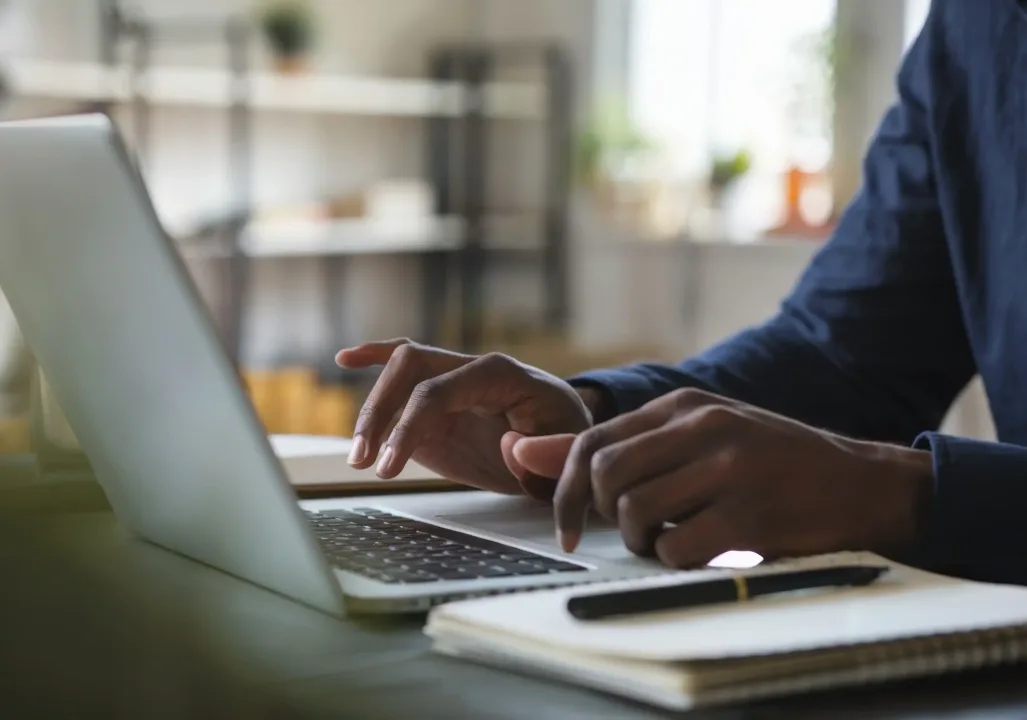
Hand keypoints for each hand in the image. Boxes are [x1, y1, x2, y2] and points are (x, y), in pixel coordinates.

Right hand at [336, 339, 593, 496]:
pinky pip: (403, 369)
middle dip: (381, 414)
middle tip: (366, 462)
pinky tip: (346, 359)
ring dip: (371, 412)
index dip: (409, 425)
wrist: (564, 441)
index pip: (442, 389)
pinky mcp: (438, 400)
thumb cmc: (568, 441)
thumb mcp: (569, 453)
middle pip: (411, 369)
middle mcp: (471, 369)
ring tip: (357, 459)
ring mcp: (452, 381)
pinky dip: (374, 358)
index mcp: (502, 375)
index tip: (390, 465)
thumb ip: (547, 451)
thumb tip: (511, 444)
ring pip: (398, 373)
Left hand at [513, 388, 933, 566]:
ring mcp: (729, 468)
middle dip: (603, 516)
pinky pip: (675, 549)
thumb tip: (522, 452)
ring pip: (635, 512)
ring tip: (673, 539)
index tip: (567, 526)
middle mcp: (703, 426)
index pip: (592, 439)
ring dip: (642, 541)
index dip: (565, 488)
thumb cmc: (770, 463)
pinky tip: (703, 551)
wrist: (860, 484)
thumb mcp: (700, 437)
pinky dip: (676, 562)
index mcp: (683, 405)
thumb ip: (623, 445)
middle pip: (604, 475)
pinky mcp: (750, 514)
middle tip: (635, 531)